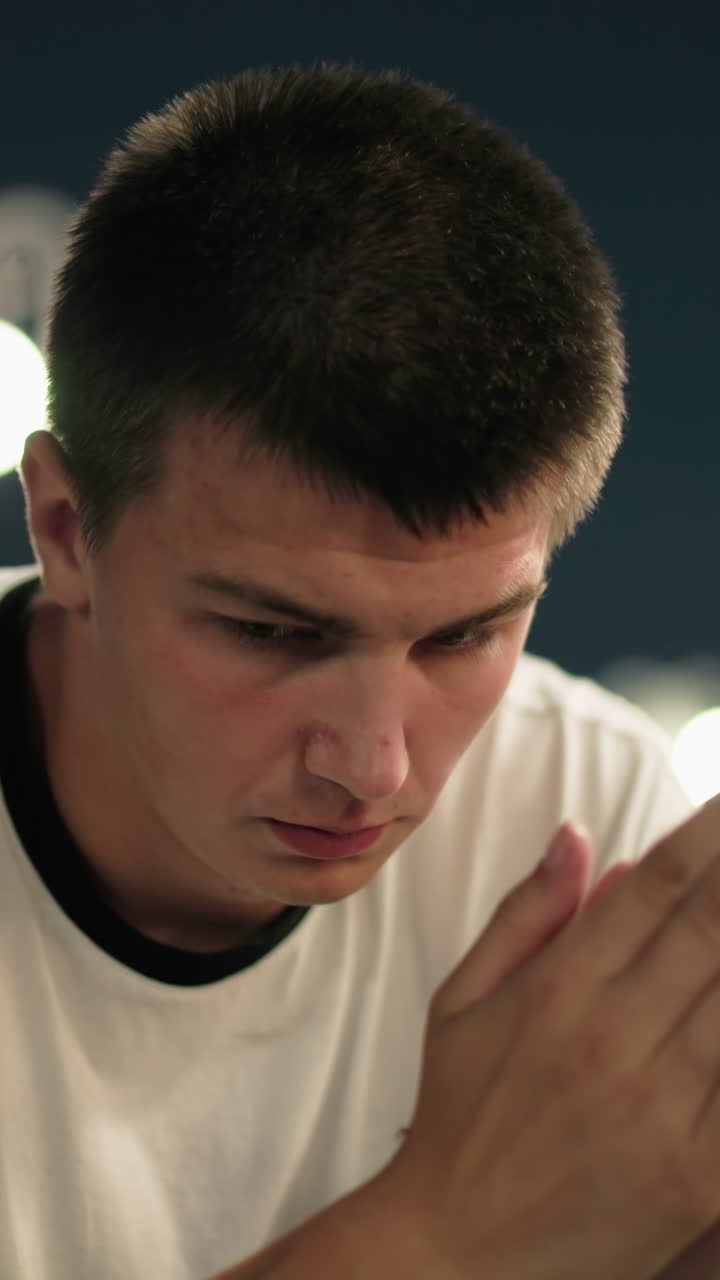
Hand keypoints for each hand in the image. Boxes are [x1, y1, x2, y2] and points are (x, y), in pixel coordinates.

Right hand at [370, 795, 719, 1279]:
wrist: (457, 1252)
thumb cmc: (459, 1114)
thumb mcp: (462, 1001)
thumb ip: (526, 914)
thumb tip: (577, 837)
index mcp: (559, 990)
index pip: (656, 886)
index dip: (706, 835)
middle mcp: (618, 1038)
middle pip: (712, 927)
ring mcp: (667, 1109)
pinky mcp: (700, 1174)